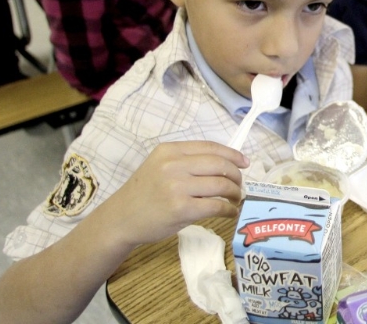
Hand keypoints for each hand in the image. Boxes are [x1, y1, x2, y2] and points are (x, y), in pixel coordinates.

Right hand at [96, 141, 247, 248]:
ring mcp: (177, 187)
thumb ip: (186, 161)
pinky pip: (216, 206)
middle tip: (240, 185)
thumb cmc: (144, 193)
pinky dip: (229, 210)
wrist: (121, 218)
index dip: (233, 155)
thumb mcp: (159, 165)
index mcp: (169, 150)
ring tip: (236, 199)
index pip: (210, 147)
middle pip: (220, 165)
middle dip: (236, 176)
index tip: (245, 162)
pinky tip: (230, 212)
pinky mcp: (182, 209)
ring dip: (235, 193)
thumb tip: (225, 163)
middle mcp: (173, 165)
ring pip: (221, 185)